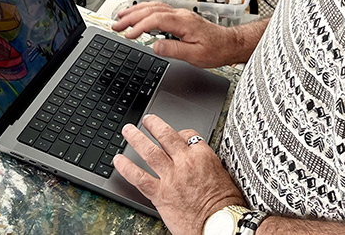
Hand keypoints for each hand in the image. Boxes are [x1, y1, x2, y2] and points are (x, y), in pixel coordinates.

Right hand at [112, 2, 238, 67]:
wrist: (229, 44)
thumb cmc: (215, 50)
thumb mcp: (195, 55)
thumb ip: (174, 49)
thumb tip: (155, 46)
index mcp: (183, 22)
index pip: (155, 19)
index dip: (139, 26)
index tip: (128, 35)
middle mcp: (180, 14)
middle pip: (150, 10)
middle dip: (131, 16)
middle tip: (116, 25)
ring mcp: (180, 14)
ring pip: (153, 6)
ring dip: (135, 11)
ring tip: (120, 17)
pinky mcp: (180, 17)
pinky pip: (158, 9)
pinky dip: (144, 10)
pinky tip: (137, 14)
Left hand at [114, 114, 244, 234]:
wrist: (220, 225)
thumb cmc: (225, 206)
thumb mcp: (222, 175)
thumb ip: (206, 165)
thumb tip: (198, 163)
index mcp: (203, 156)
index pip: (188, 135)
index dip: (180, 133)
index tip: (175, 134)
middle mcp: (185, 163)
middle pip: (165, 136)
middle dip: (153, 125)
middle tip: (146, 119)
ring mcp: (171, 177)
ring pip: (149, 152)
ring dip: (136, 138)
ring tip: (128, 130)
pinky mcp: (160, 195)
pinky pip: (139, 177)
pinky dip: (127, 167)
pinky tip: (118, 160)